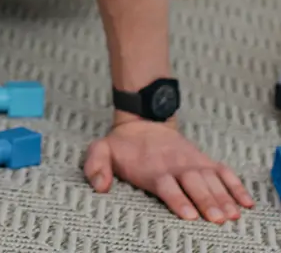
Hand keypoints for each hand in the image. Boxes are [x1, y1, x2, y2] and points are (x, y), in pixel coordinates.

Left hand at [84, 116, 252, 222]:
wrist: (144, 122)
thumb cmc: (124, 147)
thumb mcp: (101, 150)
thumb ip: (96, 165)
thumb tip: (99, 186)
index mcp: (153, 169)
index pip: (167, 186)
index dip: (178, 200)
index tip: (189, 215)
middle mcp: (176, 166)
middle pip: (194, 185)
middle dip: (206, 202)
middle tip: (217, 219)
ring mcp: (193, 163)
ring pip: (211, 180)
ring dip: (223, 197)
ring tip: (233, 214)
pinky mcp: (204, 161)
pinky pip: (223, 172)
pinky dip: (236, 185)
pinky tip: (246, 202)